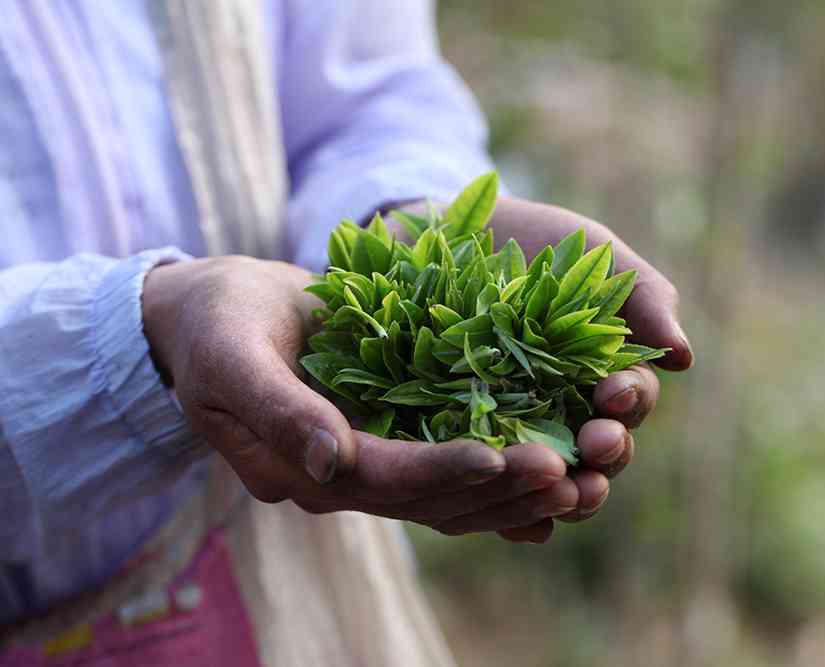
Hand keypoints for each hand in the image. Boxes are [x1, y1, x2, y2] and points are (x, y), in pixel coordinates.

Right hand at [142, 257, 581, 538]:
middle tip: (568, 472)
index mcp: (301, 467)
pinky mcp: (394, 436)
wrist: (216, 317)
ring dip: (515, 490)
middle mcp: (344, 477)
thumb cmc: (216, 325)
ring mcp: (372, 460)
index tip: (502, 456)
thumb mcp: (231, 357)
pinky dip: (504, 472)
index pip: (383, 480)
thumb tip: (330, 463)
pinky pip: (455, 466)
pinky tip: (560, 467)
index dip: (442, 471)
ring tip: (582, 477)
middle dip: (498, 488)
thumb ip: (276, 409)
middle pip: (431, 499)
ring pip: (453, 494)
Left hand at [394, 195, 693, 542]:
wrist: (445, 238)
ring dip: (567, 496)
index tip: (614, 390)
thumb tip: (685, 359)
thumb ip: (641, 299)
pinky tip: (516, 523)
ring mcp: (516, 434)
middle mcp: (566, 414)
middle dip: (606, 455)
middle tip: (596, 443)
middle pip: (598, 457)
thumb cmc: (532, 246)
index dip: (629, 404)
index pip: (629, 405)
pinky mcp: (466, 449)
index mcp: (602, 376)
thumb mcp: (592, 258)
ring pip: (553, 485)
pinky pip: (494, 492)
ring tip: (563, 491)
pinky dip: (511, 516)